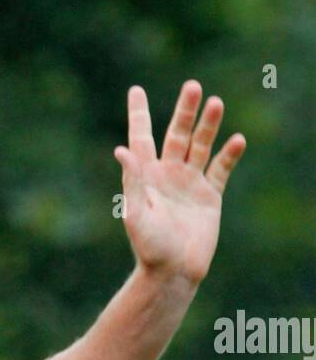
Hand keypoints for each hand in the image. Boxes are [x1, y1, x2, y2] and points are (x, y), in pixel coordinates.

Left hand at [114, 81, 245, 286]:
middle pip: (176, 134)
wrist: (173, 272)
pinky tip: (237, 140)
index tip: (135, 90)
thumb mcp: (136, 213)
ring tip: (216, 102)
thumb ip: (132, 180)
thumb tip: (122, 149)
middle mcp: (168, 175)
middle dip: (185, 111)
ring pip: (201, 146)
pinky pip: (220, 170)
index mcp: (146, 176)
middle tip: (193, 87)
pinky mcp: (209, 196)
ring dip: (208, 126)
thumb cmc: (149, 247)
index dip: (139, 114)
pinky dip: (229, 155)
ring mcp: (189, 184)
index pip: (142, 138)